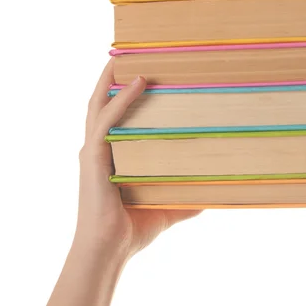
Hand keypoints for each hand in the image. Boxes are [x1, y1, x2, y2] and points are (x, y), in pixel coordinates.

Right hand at [75, 58, 200, 259]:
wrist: (109, 250)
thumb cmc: (132, 230)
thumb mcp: (166, 207)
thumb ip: (186, 198)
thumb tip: (212, 196)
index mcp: (109, 157)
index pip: (113, 118)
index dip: (121, 95)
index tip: (137, 73)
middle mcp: (97, 149)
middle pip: (101, 104)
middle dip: (110, 79)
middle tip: (124, 55)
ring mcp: (93, 151)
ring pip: (99, 104)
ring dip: (111, 79)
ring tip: (124, 56)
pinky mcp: (94, 156)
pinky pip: (108, 120)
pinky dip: (123, 99)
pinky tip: (140, 82)